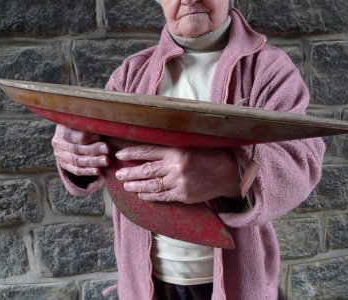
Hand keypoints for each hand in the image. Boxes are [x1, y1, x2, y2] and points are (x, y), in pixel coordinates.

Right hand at [52, 124, 108, 175]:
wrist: (73, 136)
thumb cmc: (84, 126)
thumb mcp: (84, 122)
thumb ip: (91, 124)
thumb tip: (103, 127)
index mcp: (62, 128)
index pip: (72, 134)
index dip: (87, 136)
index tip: (99, 136)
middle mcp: (58, 142)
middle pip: (76, 148)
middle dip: (93, 149)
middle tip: (107, 149)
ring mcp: (60, 155)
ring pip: (77, 160)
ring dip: (93, 161)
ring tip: (106, 160)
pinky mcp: (64, 165)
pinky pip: (76, 170)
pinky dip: (88, 171)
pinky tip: (98, 171)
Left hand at [115, 145, 240, 203]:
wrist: (229, 173)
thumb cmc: (210, 156)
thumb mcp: (191, 145)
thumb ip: (172, 148)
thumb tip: (149, 152)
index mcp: (177, 150)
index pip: (148, 151)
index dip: (132, 153)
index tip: (120, 155)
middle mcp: (175, 167)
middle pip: (146, 170)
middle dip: (130, 173)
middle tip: (118, 175)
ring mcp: (179, 183)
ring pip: (152, 185)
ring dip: (136, 186)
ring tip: (126, 186)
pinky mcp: (183, 195)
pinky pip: (162, 197)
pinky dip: (150, 196)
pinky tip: (141, 195)